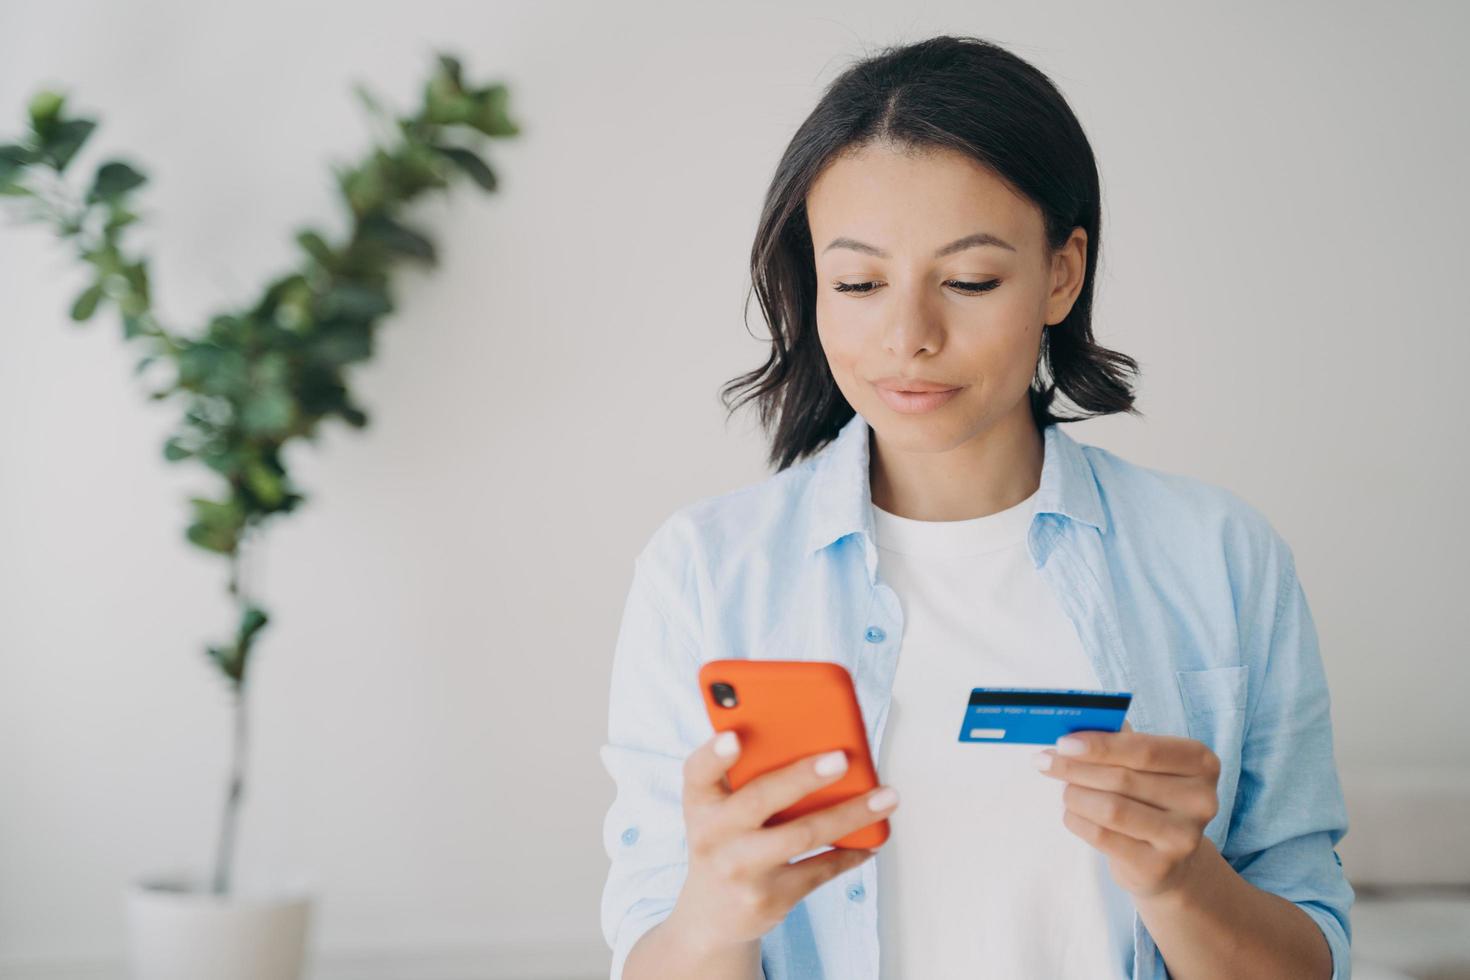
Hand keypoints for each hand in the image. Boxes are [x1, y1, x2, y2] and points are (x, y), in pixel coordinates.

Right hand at [667, 731, 899, 955]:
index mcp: (701, 802)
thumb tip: (811, 742)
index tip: (734, 737)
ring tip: (885, 796)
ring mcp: (742, 870)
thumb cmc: (724, 843)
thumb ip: (745, 778)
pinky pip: (820, 870)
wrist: (711, 916)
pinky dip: (851, 853)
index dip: (714, 754)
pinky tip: (872, 839)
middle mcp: (714, 836)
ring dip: (850, 814)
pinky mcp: (770, 898)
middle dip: (803, 777)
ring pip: (802, 835)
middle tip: (841, 759)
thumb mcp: (718, 811)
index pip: (698, 772)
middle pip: (760, 798)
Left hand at [1032, 719, 1220, 899]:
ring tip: (1064, 789)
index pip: (1144, 750)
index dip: (1100, 745)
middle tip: (1045, 762)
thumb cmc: (1150, 798)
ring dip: (1075, 794)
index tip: (1063, 742)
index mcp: (1201, 764)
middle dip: (1076, 768)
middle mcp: (1201, 801)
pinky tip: (1072, 813)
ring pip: (1111, 808)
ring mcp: (1183, 837)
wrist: (1169, 862)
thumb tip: (1072, 728)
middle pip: (1123, 778)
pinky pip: (1103, 836)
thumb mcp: (1144, 766)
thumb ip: (1117, 742)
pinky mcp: (1159, 866)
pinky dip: (1078, 820)